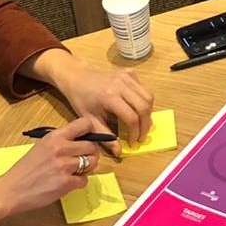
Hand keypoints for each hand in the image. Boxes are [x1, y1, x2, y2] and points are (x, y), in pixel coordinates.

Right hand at [0, 117, 101, 220]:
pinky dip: (79, 183)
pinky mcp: (66, 182)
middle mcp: (61, 148)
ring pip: (92, 163)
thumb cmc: (25, 170)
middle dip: (91, 154)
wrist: (12, 190)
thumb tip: (80, 142)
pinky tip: (68, 183)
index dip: (91, 132)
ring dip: (87, 169)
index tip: (89, 139)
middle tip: (83, 160)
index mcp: (54, 137)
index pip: (84, 124)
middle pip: (92, 147)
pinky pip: (85, 180)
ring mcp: (64, 165)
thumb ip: (60, 143)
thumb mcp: (41, 147)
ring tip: (75, 172)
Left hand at [34, 50, 155, 153]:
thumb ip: (105, 136)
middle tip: (140, 137)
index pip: (131, 117)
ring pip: (149, 97)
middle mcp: (121, 84)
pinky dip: (144, 101)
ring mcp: (127, 77)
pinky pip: (144, 90)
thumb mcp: (90, 120)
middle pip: (144, 107)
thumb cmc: (81, 99)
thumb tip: (119, 152)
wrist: (77, 77)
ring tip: (141, 125)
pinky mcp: (130, 73)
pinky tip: (136, 108)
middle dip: (145, 125)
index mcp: (109, 96)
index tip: (132, 142)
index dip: (135, 133)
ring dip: (148, 114)